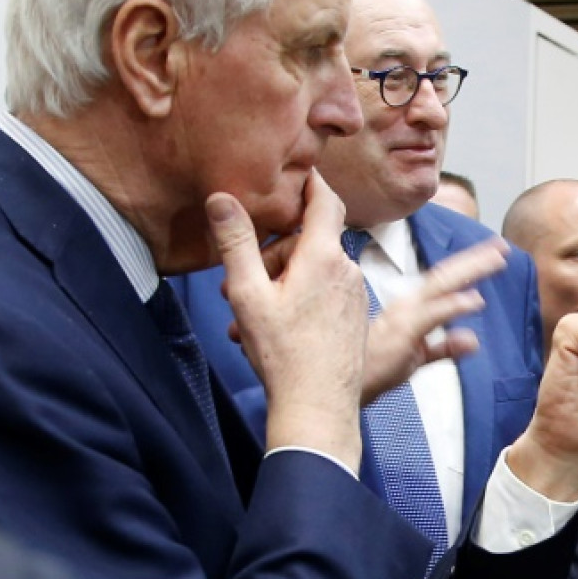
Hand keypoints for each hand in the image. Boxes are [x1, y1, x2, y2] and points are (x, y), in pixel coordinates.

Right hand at [206, 171, 367, 469]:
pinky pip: (326, 292)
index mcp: (323, 256)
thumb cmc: (282, 353)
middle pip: (309, 240)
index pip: (324, 198)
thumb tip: (222, 198)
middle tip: (238, 281)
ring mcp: (355, 294)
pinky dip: (301, 298)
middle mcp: (346, 269)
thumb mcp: (246, 294)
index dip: (309, 181)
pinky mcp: (355, 317)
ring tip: (251, 314)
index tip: (294, 172)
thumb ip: (236, 243)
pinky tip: (276, 328)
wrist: (318, 406)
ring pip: (316, 269)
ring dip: (284, 280)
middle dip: (275, 251)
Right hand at [360, 237, 508, 401]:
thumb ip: (443, 349)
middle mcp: (407, 307)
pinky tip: (474, 299)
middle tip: (501, 246)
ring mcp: (404, 318)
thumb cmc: (367, 371)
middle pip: (446, 276)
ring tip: (497, 258)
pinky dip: (452, 306)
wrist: (331, 382)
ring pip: (441, 286)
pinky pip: (430, 317)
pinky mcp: (401, 335)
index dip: (468, 265)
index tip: (492, 252)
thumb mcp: (414, 358)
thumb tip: (472, 340)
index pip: (442, 281)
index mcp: (409, 308)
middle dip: (475, 260)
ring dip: (470, 270)